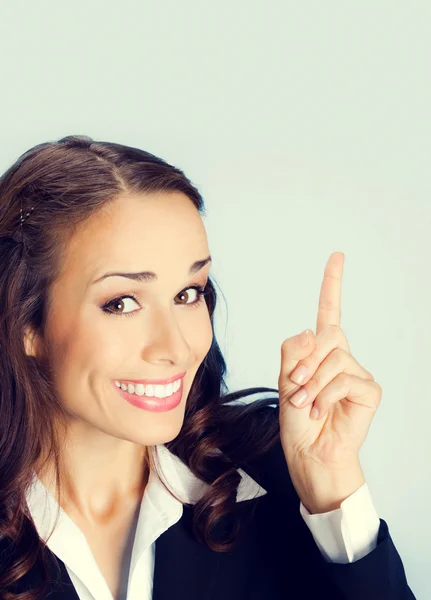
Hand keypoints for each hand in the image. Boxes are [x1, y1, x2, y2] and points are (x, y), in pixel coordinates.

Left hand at [277, 252, 381, 512]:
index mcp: (320, 351)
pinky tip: (321, 411)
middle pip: (327, 335)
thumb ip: (293, 351)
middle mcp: (341, 357)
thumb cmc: (296, 418)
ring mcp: (357, 372)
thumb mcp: (284, 380)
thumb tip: (312, 330)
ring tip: (306, 403)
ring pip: (334, 358)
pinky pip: (345, 378)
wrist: (308, 452)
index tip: (337, 256)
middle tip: (295, 387)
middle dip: (305, 362)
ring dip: (312, 382)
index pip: (329, 312)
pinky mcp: (369, 390)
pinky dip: (326, 394)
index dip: (332, 284)